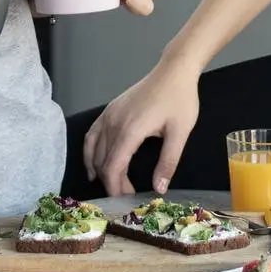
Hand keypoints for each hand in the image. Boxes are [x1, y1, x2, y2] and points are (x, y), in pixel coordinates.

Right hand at [83, 60, 199, 196]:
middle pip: (103, 161)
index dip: (115, 187)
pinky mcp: (109, 110)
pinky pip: (92, 134)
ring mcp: (109, 115)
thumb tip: (160, 189)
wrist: (174, 71)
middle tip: (128, 194)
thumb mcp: (180, 133)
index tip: (125, 200)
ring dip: (100, 169)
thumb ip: (168, 162)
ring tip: (112, 184)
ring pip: (94, 149)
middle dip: (111, 182)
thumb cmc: (180, 100)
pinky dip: (90, 152)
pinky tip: (94, 164)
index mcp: (130, 130)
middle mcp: (114, 122)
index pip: (113, 167)